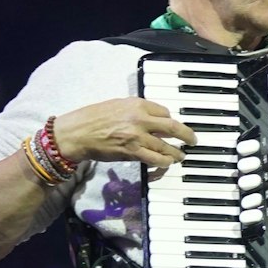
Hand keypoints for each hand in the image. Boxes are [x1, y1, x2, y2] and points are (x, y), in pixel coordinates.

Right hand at [52, 98, 196, 167]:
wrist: (75, 133)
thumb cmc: (92, 118)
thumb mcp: (116, 105)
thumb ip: (136, 109)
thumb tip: (153, 116)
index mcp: (136, 104)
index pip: (165, 112)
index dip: (172, 120)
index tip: (175, 126)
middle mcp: (140, 119)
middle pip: (174, 128)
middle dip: (188, 136)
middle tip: (193, 140)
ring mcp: (137, 136)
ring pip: (167, 147)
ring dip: (177, 153)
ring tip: (180, 155)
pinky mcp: (133, 152)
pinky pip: (156, 159)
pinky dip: (165, 162)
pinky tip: (167, 163)